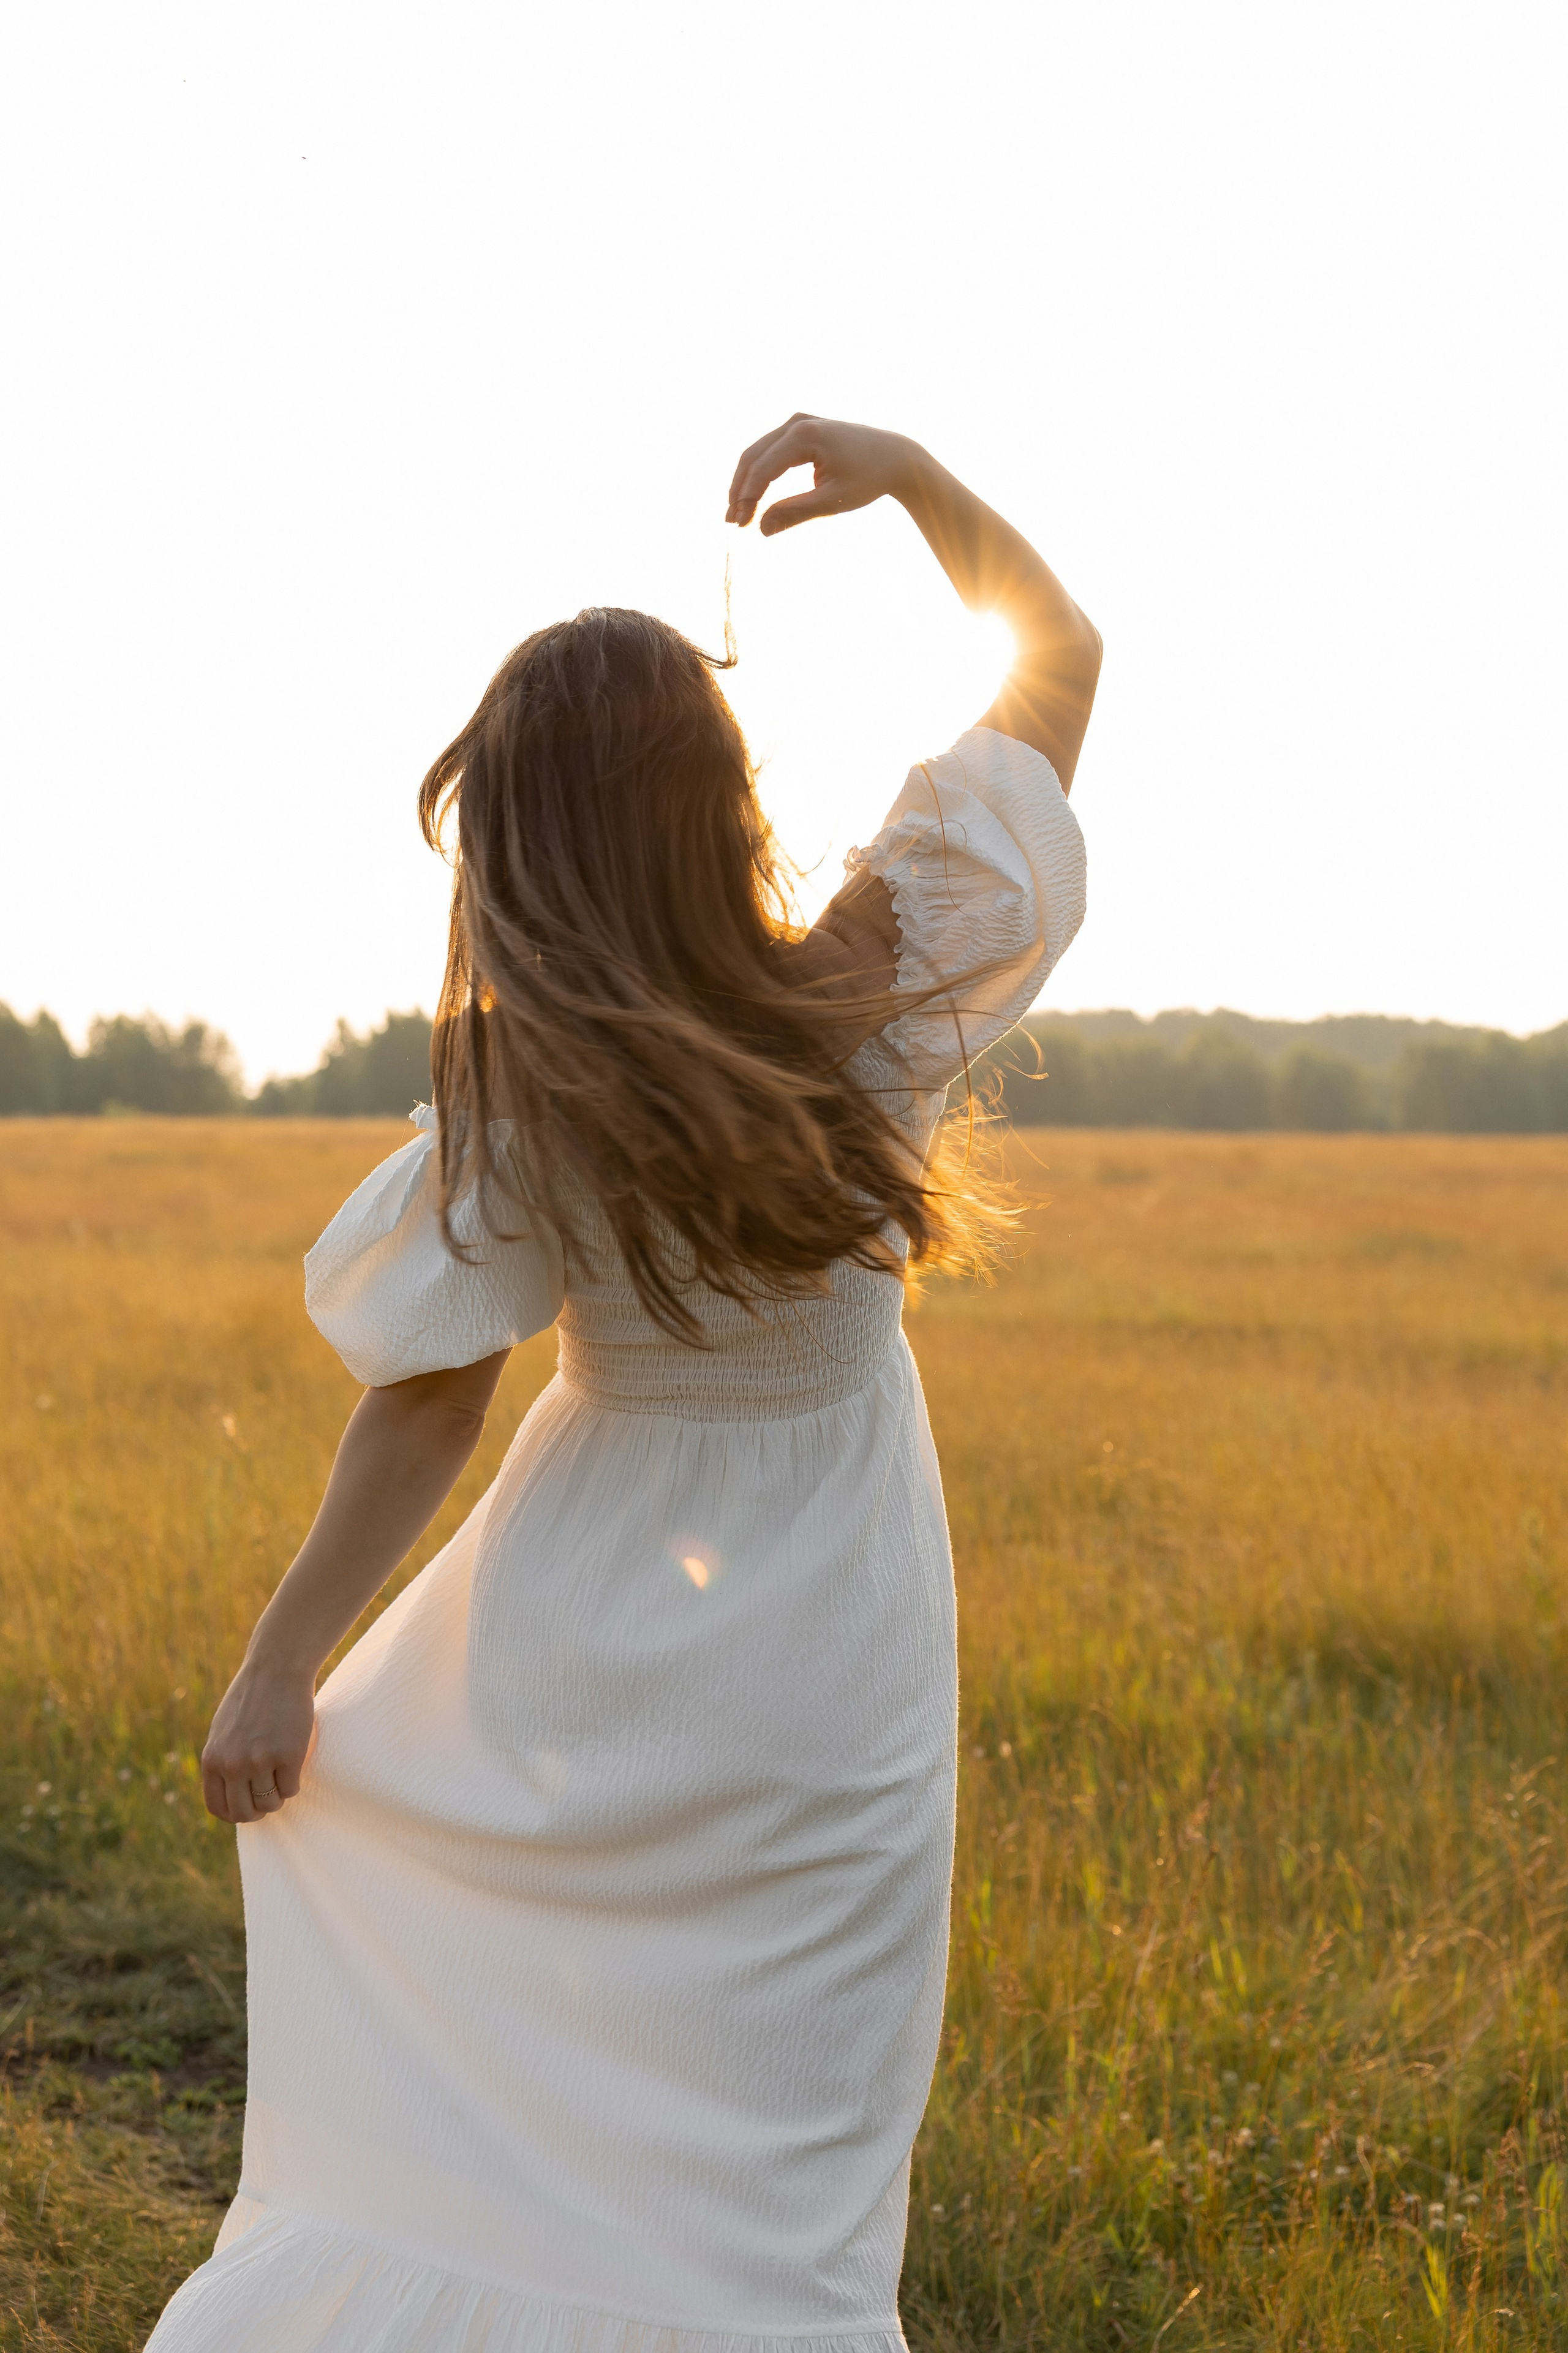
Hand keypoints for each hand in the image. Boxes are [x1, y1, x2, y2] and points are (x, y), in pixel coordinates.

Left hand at [201, 1653, 316, 1823]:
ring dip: (278, 1795)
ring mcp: (260, 1761)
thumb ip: (222, 1761)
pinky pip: (292, 1789)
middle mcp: (233, 1765)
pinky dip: (294, 1781)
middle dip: (259, 1809)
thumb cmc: (251, 1697)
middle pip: (245, 1813)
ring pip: (271, 1804)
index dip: (236, 1812)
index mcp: (213, 1760)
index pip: (219, 1808)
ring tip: (282, 1775)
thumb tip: (231, 1794)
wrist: (277, 1668)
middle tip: (269, 1793)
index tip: (249, 1804)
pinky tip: (294, 1761)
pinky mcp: (288, 1756)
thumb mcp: (223, 1732)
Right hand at [726, 415, 922, 536]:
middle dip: (740, 490)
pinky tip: (753, 496)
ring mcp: (798, 422)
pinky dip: (760, 473)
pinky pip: (771, 450)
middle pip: (753, 456)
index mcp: (804, 436)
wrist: (895, 457)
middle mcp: (797, 422)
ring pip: (758, 452)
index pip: (763, 468)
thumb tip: (761, 529)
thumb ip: (795, 513)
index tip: (739, 525)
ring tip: (738, 513)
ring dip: (746, 482)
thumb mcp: (833, 501)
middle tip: (732, 522)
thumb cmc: (869, 479)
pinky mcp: (801, 428)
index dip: (747, 498)